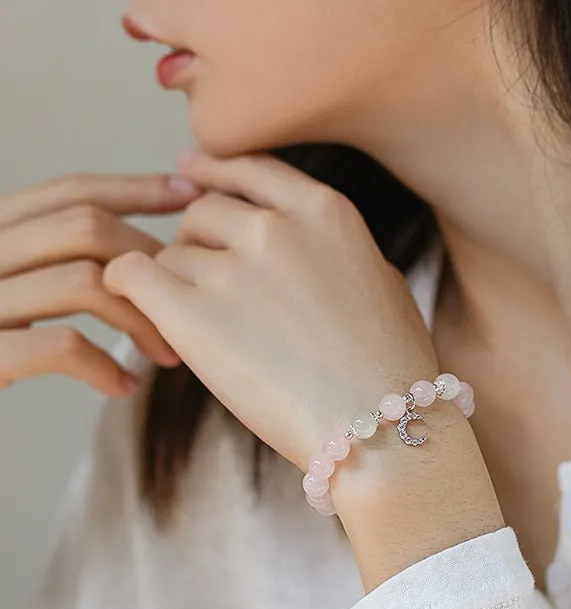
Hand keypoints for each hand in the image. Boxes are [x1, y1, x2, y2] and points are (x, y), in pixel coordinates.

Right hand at [0, 173, 199, 394]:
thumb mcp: (6, 281)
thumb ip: (48, 255)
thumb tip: (136, 249)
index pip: (69, 192)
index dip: (134, 188)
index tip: (189, 195)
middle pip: (86, 228)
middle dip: (150, 261)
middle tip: (188, 302)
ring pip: (84, 281)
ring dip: (141, 319)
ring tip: (165, 354)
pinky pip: (60, 345)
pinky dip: (104, 367)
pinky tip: (122, 385)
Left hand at [103, 151, 439, 470]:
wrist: (376, 426)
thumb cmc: (391, 366)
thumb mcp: (383, 283)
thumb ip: (337, 251)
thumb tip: (312, 252)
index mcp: (325, 213)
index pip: (252, 169)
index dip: (215, 169)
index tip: (192, 170)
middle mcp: (275, 228)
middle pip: (204, 212)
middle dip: (199, 242)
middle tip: (204, 283)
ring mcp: (232, 268)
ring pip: (171, 253)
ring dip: (177, 284)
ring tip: (199, 328)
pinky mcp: (191, 313)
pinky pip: (131, 274)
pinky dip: (127, 286)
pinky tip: (135, 306)